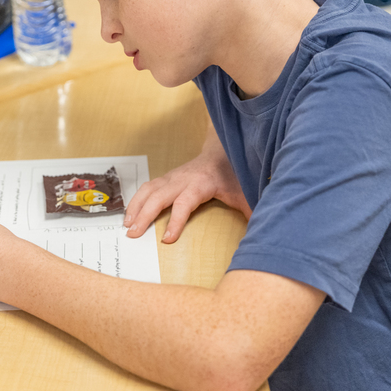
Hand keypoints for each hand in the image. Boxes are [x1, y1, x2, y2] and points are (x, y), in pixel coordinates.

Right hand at [124, 131, 250, 242]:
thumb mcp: (244, 193)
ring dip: (135, 207)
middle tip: (132, 235)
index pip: (184, 203)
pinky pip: (146, 188)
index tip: (167, 239)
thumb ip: (251, 212)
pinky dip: (135, 201)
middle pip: (158, 196)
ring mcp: (172, 177)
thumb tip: (264, 236)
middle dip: (144, 216)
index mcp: (201, 184)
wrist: (224, 150)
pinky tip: (129, 215)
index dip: (176, 221)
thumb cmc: (233, 175)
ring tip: (126, 226)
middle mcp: (182, 179)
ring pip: (148, 190)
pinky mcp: (166, 178)